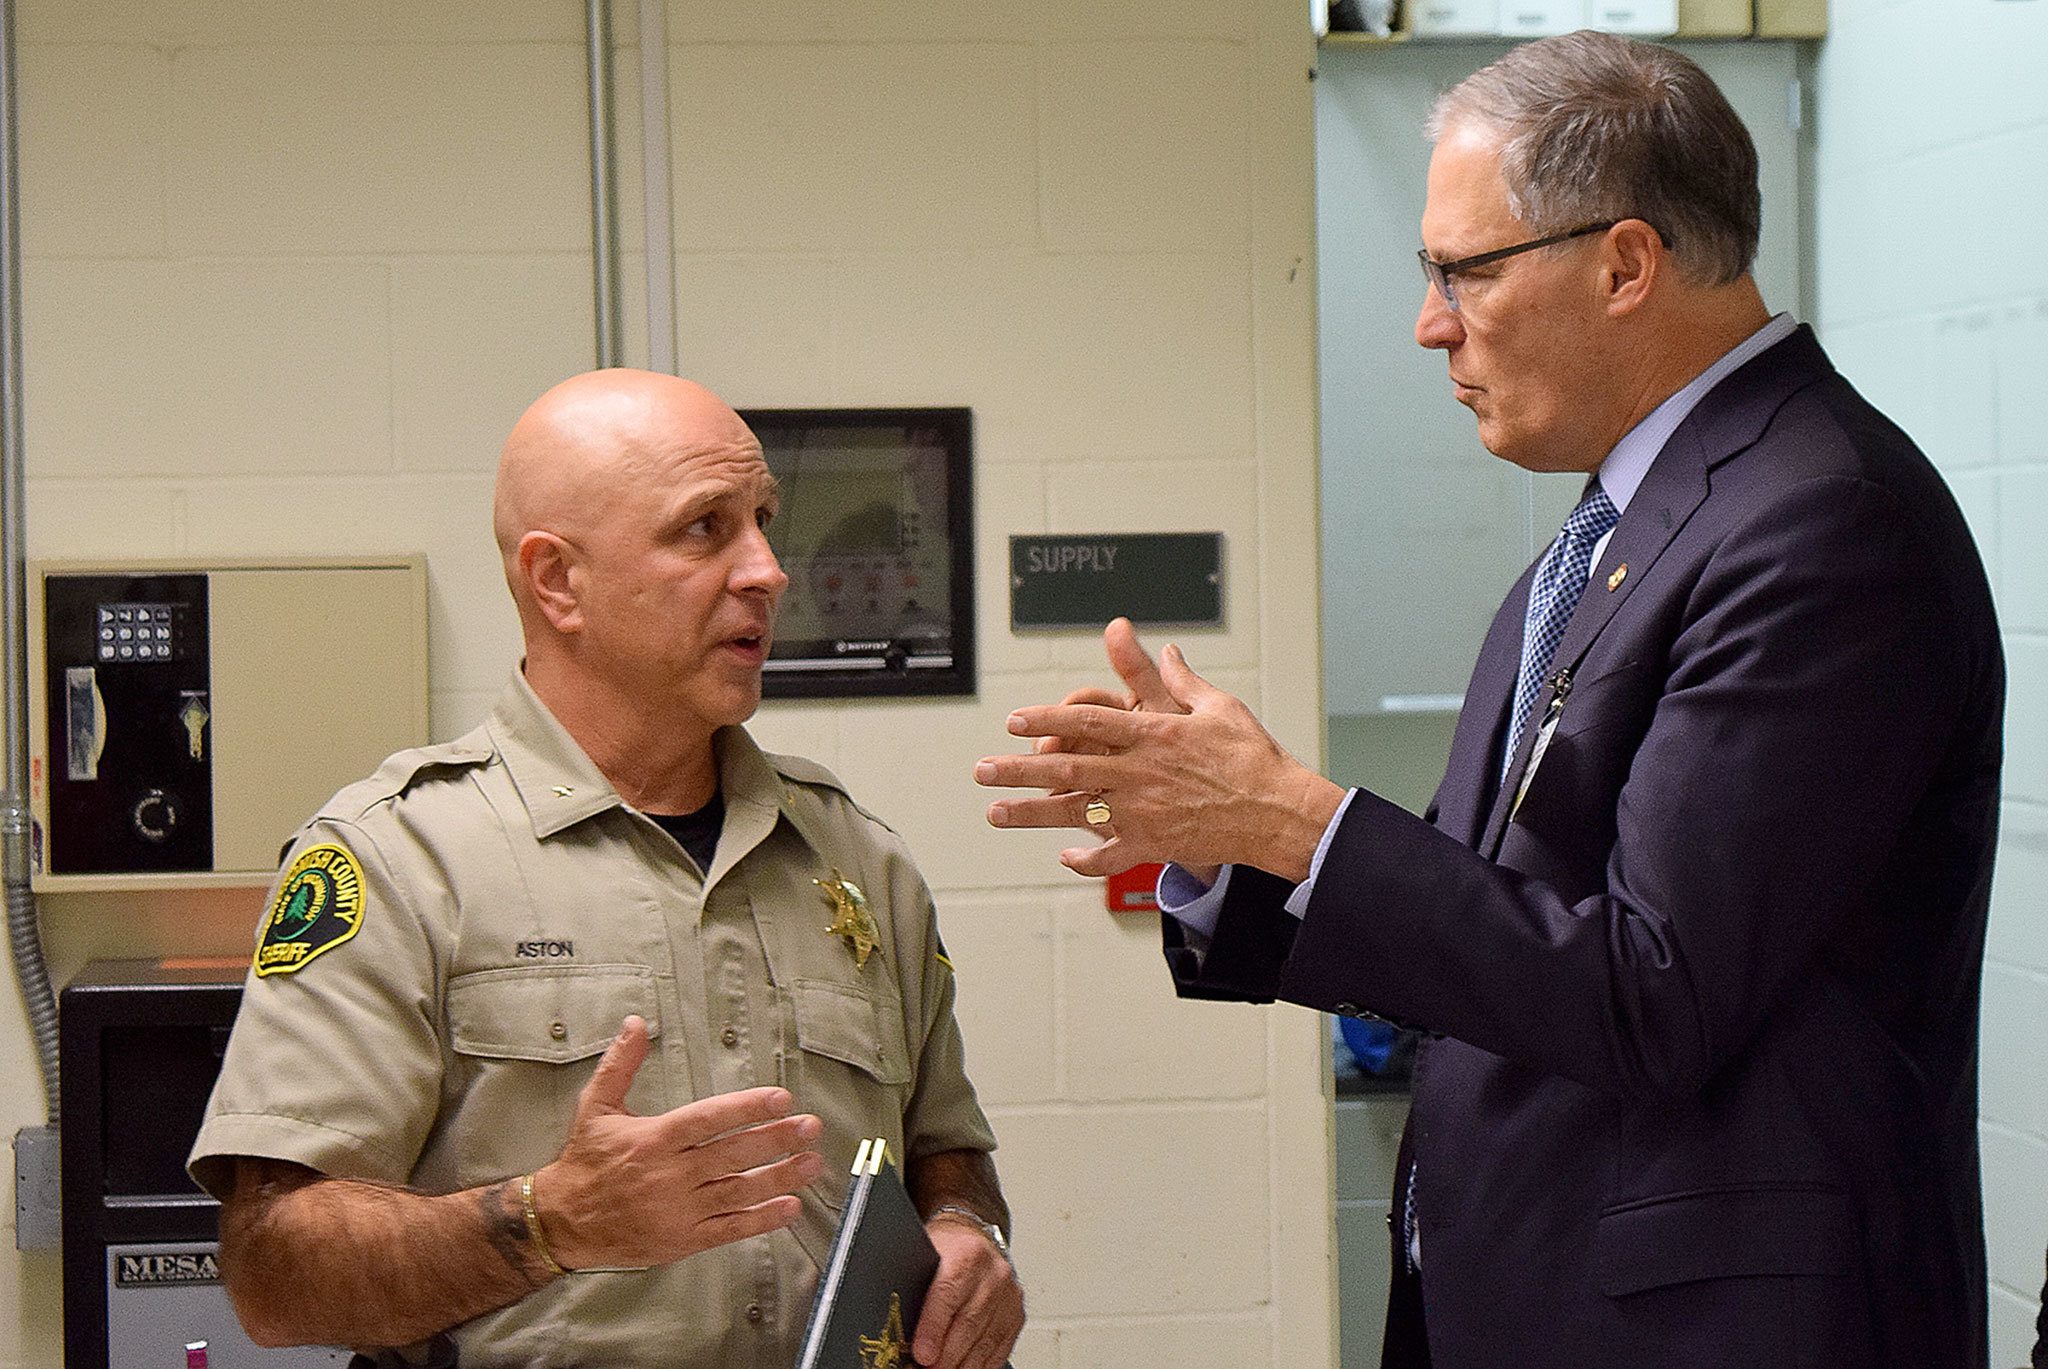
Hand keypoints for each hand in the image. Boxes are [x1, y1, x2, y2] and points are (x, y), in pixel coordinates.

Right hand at [532, 1016, 824, 1270]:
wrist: (561, 1221)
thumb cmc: (584, 1161)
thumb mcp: (596, 1106)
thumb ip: (621, 1064)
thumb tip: (636, 1023)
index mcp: (654, 1138)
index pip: (709, 1119)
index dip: (747, 1108)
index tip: (781, 1098)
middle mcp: (669, 1175)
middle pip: (732, 1154)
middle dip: (776, 1139)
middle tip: (810, 1127)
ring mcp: (678, 1210)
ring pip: (738, 1192)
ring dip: (779, 1177)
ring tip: (812, 1163)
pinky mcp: (682, 1240)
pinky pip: (728, 1229)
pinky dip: (760, 1219)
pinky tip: (789, 1207)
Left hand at [913, 1218, 1024, 1368]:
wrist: (973, 1240)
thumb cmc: (946, 1251)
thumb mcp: (926, 1256)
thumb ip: (917, 1288)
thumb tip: (899, 1326)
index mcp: (967, 1253)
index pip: (949, 1294)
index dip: (934, 1328)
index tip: (922, 1354)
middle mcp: (993, 1274)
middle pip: (969, 1323)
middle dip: (946, 1356)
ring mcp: (1009, 1296)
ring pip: (985, 1341)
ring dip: (962, 1364)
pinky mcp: (1016, 1316)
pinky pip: (999, 1348)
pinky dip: (980, 1364)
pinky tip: (964, 1368)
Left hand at [975, 618, 1342, 880]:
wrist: (1278, 811)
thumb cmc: (1252, 756)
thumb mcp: (1217, 707)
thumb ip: (1179, 681)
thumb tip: (1165, 650)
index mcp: (1152, 734)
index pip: (1086, 720)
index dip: (1045, 719)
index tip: (1014, 721)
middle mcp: (1139, 772)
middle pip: (1066, 767)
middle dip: (1018, 768)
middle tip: (982, 769)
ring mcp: (1142, 811)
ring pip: (1074, 812)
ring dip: (1030, 813)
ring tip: (994, 813)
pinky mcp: (1154, 843)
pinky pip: (1110, 855)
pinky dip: (1084, 858)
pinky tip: (1063, 855)